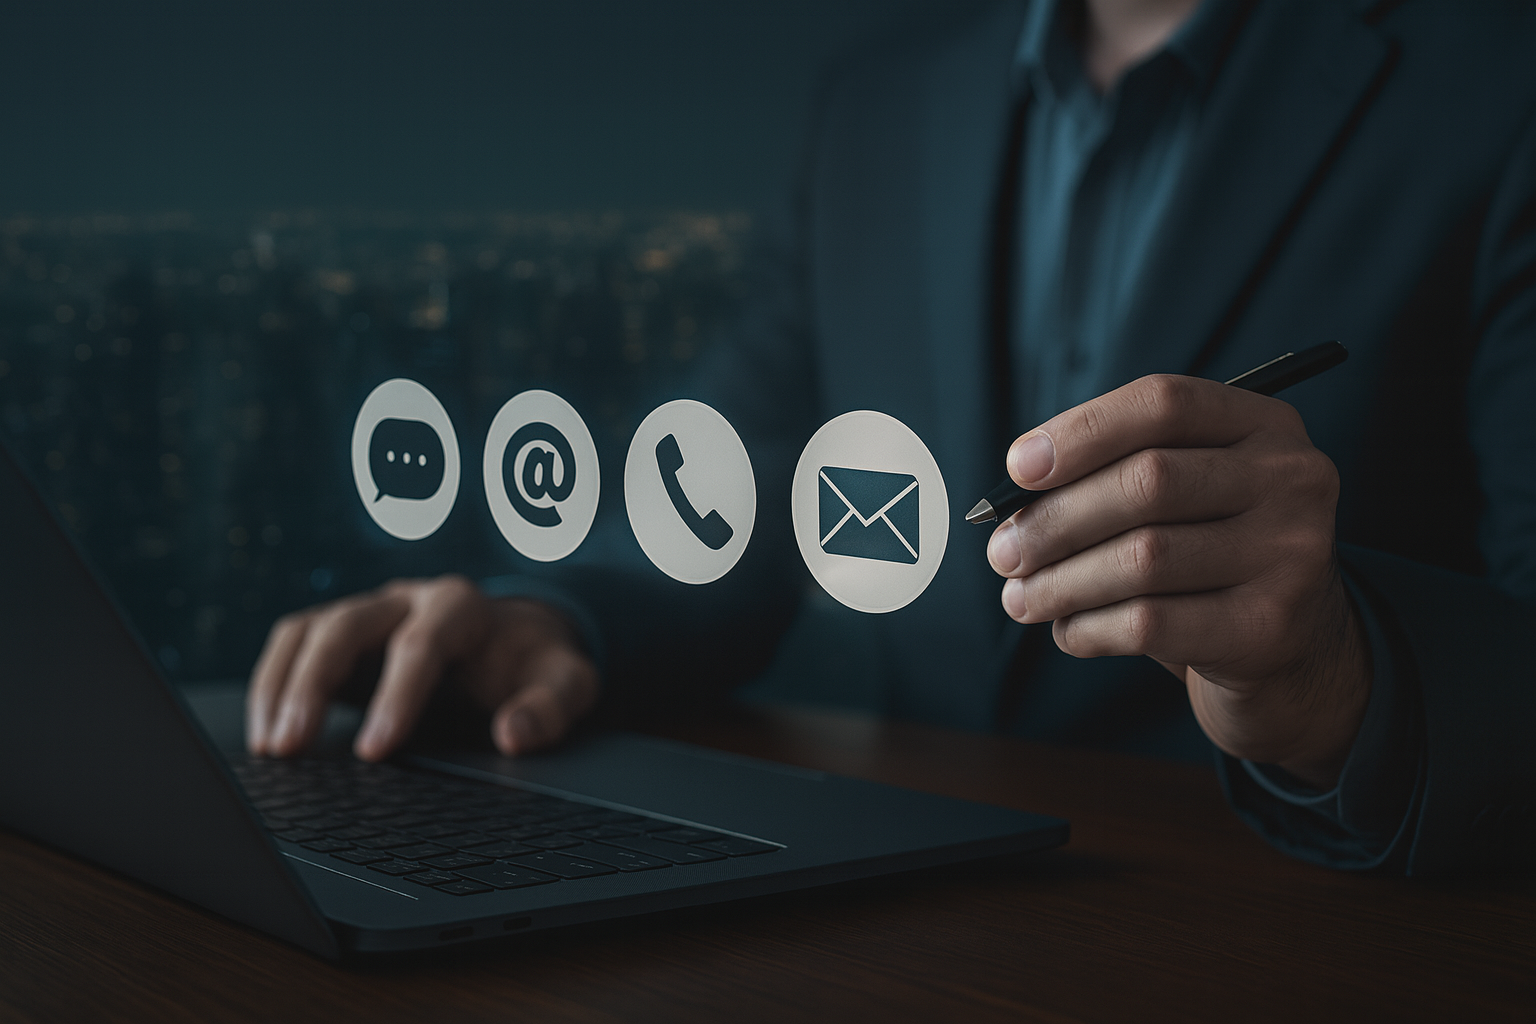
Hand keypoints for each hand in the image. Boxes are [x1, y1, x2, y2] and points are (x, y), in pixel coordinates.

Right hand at [245, 575, 598, 761]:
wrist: (514, 638)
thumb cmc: (534, 664)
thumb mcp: (566, 683)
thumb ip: (552, 706)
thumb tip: (514, 735)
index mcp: (461, 606)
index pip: (420, 642)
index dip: (395, 695)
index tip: (374, 752)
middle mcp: (406, 599)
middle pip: (347, 624)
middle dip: (315, 684)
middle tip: (292, 747)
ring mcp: (368, 612)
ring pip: (308, 631)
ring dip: (281, 685)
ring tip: (270, 749)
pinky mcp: (339, 634)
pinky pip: (292, 645)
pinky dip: (272, 685)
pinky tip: (267, 736)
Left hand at [986, 375, 1370, 787]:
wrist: (1291, 649)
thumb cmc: (1207, 554)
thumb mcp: (1182, 497)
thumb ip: (1110, 477)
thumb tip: (1010, 501)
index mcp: (1263, 425)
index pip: (1163, 404)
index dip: (1081, 431)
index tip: (1016, 469)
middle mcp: (1292, 479)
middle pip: (1147, 481)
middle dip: (1056, 519)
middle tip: (1001, 552)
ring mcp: (1292, 554)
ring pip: (1143, 558)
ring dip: (1060, 582)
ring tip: (1019, 598)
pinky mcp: (1270, 628)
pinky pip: (1151, 623)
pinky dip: (1089, 627)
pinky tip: (1066, 630)